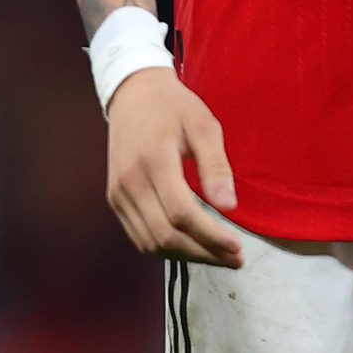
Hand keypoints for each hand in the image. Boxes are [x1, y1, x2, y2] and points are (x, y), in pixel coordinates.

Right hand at [104, 68, 242, 267]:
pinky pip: (139, 237)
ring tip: (217, 256)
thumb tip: (228, 206)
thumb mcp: (204, 125)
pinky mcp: (115, 199)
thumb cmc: (173, 107)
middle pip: (166, 235)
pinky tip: (191, 246)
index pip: (181, 213)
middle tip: (235, 259)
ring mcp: (118, 193)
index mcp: (154, 159)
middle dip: (204, 254)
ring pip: (151, 243)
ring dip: (187, 257)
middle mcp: (130, 181)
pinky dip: (166, 249)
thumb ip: (216, 166)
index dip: (210, 237)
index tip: (237, 248)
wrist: (132, 93)